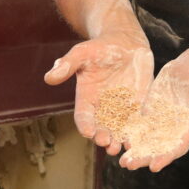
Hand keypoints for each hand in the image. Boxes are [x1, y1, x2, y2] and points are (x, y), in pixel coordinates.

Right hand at [44, 25, 153, 155]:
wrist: (124, 42)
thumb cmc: (100, 47)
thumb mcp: (82, 53)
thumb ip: (67, 65)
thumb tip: (48, 78)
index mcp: (86, 97)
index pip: (83, 116)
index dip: (85, 125)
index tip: (88, 132)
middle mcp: (102, 107)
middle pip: (101, 128)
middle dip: (102, 137)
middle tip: (106, 143)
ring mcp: (121, 107)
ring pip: (118, 130)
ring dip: (119, 140)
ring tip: (120, 147)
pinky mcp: (137, 105)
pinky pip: (137, 121)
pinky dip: (138, 132)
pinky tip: (139, 140)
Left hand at [119, 50, 188, 172]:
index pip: (179, 144)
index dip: (167, 156)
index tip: (154, 166)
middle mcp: (177, 127)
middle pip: (160, 147)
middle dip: (145, 157)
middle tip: (129, 165)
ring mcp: (164, 120)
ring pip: (149, 140)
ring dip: (136, 151)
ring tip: (122, 161)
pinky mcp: (153, 112)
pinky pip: (141, 126)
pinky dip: (132, 135)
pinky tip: (119, 142)